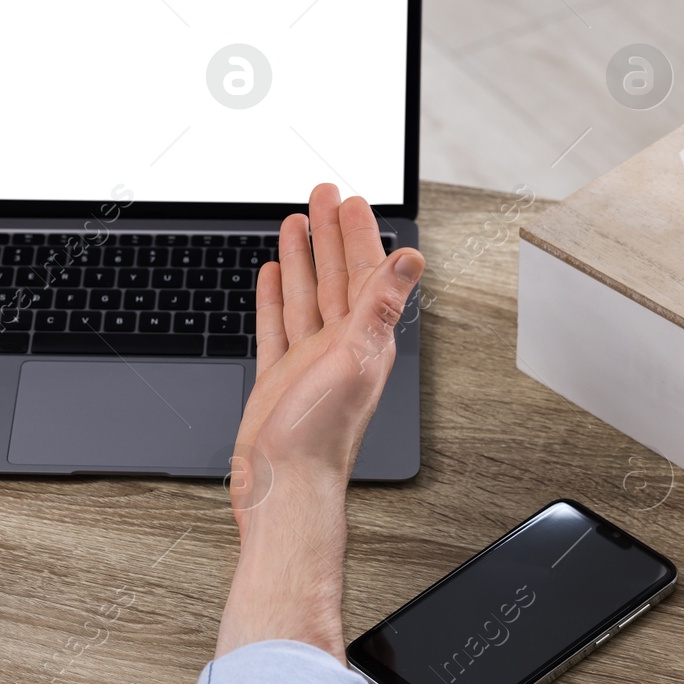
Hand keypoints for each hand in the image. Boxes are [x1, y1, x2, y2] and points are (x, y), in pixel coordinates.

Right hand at [216, 184, 423, 659]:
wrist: (284, 490)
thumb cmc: (321, 438)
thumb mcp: (355, 360)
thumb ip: (381, 307)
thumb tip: (412, 259)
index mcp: (364, 340)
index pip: (363, 273)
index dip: (357, 235)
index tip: (349, 200)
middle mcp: (338, 347)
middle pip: (333, 277)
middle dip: (329, 233)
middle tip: (322, 193)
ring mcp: (306, 363)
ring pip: (303, 295)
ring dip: (300, 258)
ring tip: (294, 221)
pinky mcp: (278, 380)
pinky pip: (276, 327)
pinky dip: (273, 298)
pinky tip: (271, 275)